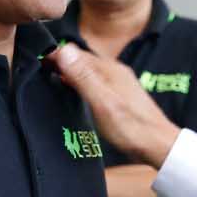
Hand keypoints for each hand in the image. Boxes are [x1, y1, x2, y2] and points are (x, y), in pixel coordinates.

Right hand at [49, 44, 181, 166]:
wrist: (159, 145)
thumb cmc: (131, 128)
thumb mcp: (102, 102)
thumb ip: (83, 77)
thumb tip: (64, 50)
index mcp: (110, 70)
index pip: (76, 53)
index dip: (56, 55)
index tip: (37, 60)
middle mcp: (115, 72)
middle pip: (83, 60)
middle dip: (62, 61)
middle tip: (40, 68)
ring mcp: (119, 83)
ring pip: (89, 71)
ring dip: (71, 71)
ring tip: (52, 77)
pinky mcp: (121, 95)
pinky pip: (96, 81)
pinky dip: (82, 82)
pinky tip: (76, 91)